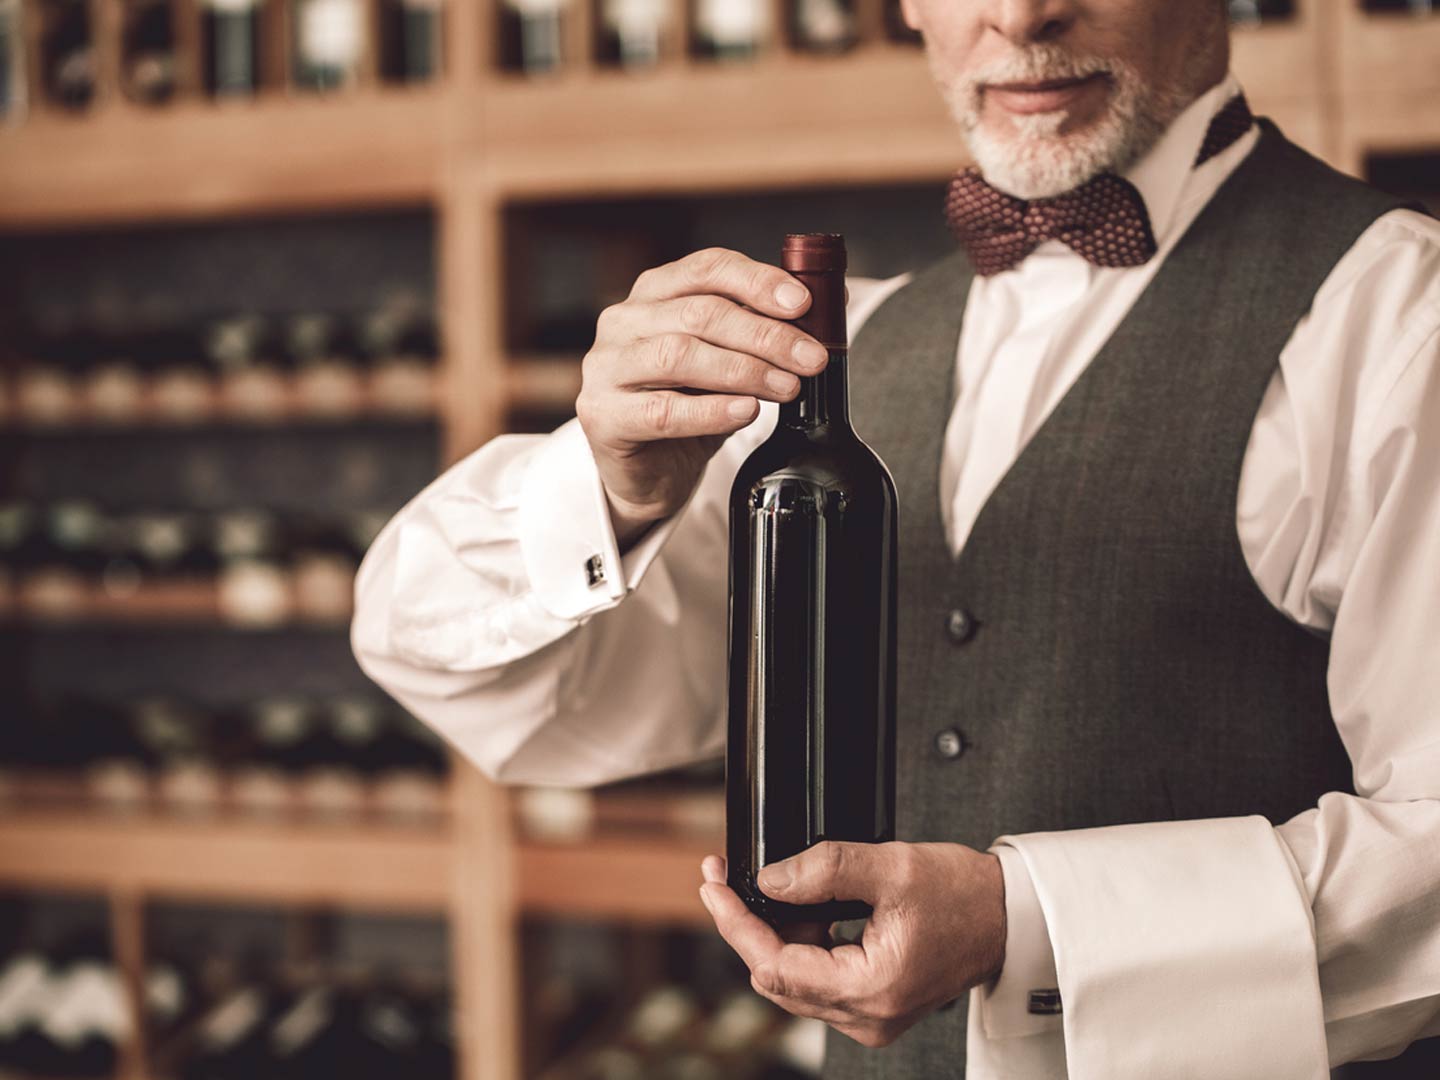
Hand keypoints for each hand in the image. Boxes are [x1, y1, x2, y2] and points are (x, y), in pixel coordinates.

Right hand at [574, 248, 830, 548]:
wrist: (646, 473)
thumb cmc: (688, 408)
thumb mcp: (725, 363)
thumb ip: (757, 333)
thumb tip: (826, 309)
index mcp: (653, 294)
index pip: (707, 269)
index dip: (758, 281)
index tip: (803, 304)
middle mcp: (623, 321)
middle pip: (700, 313)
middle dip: (766, 334)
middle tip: (810, 358)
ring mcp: (605, 368)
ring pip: (679, 355)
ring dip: (744, 370)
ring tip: (787, 387)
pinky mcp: (602, 416)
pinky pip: (662, 410)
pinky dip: (711, 410)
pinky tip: (746, 411)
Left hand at [698, 842, 1005, 1048]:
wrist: (1008, 917)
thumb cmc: (965, 895)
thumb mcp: (892, 867)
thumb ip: (825, 869)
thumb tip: (769, 879)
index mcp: (870, 990)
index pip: (774, 965)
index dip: (735, 923)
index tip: (713, 885)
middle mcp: (865, 1016)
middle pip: (775, 977)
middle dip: (746, 925)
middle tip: (725, 878)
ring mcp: (868, 1016)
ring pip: (792, 979)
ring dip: (772, 933)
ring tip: (766, 885)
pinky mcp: (871, 1004)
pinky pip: (816, 978)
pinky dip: (799, 942)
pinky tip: (798, 907)